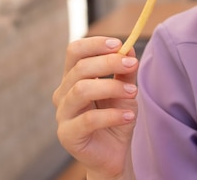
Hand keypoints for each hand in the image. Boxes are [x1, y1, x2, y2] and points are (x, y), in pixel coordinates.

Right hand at [52, 37, 138, 179]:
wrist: (114, 152)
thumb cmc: (116, 116)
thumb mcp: (124, 90)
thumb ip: (125, 71)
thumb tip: (129, 48)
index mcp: (73, 77)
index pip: (74, 51)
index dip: (95, 44)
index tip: (119, 44)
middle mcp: (63, 93)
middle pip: (79, 68)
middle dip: (109, 62)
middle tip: (132, 65)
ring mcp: (63, 114)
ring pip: (81, 90)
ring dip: (111, 87)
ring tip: (133, 93)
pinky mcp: (68, 135)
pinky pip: (88, 120)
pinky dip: (112, 115)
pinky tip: (128, 116)